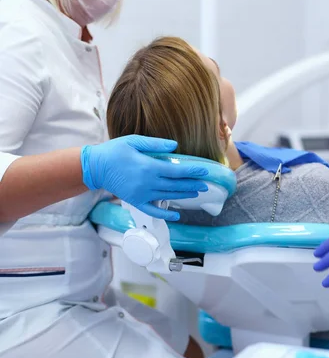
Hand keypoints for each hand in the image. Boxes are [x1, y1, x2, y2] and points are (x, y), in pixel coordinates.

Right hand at [81, 135, 208, 220]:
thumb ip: (155, 144)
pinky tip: (177, 216)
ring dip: (184, 195)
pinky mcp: (135, 201)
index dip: (193, 171)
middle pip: (176, 185)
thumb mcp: (134, 141)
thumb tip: (175, 146)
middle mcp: (147, 183)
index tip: (205, 170)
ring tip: (196, 193)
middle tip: (205, 184)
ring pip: (168, 197)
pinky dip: (165, 215)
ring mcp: (142, 194)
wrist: (95, 167)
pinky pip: (153, 211)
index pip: (177, 171)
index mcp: (148, 167)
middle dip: (192, 184)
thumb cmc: (114, 151)